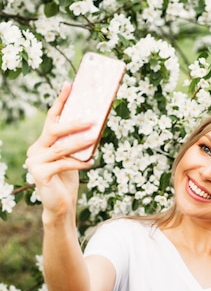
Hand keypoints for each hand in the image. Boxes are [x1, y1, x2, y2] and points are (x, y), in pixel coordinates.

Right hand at [25, 83, 94, 217]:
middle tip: (92, 120)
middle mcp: (36, 149)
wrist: (61, 206)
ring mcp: (35, 162)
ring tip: (95, 138)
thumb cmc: (69, 179)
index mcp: (43, 142)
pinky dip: (79, 163)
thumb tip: (95, 123)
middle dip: (74, 123)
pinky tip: (91, 162)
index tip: (70, 84)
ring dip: (80, 143)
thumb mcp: (74, 157)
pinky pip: (63, 164)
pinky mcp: (39, 174)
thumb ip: (77, 142)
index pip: (52, 117)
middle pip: (55, 130)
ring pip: (61, 148)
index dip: (61, 100)